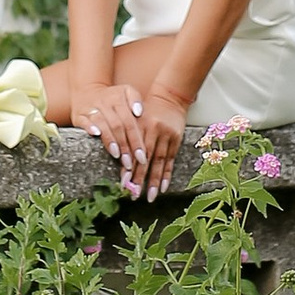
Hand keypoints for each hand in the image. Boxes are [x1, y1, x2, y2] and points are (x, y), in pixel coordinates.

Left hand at [122, 82, 188, 201]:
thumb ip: (127, 135)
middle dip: (140, 178)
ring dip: (154, 181)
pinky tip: (163, 188)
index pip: (133, 150)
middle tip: (133, 194)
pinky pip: (170, 160)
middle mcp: (153, 130)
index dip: (128, 167)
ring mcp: (166, 135)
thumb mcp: (135, 118)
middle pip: (145, 158)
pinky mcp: (176, 139)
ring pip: (159, 161)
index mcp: (139, 125)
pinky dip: (166, 175)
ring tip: (149, 197)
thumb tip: (118, 160)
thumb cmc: (147, 111)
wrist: (170, 97)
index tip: (123, 183)